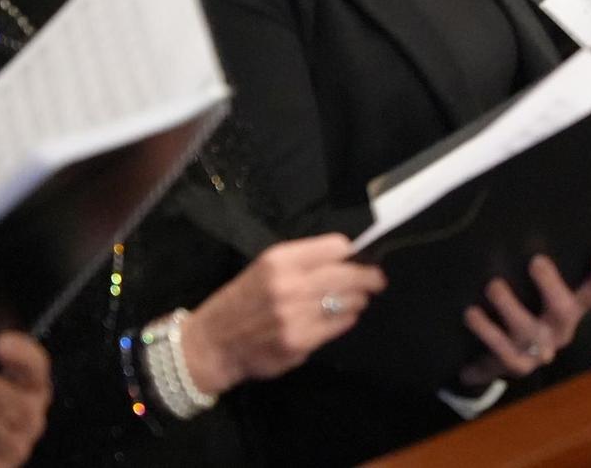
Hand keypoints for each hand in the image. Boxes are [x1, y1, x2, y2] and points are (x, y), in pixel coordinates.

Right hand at [180, 234, 386, 395]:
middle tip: (377, 280)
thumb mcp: (266, 268)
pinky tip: (340, 317)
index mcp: (280, 260)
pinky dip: (346, 319)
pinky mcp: (299, 342)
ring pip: (349, 301)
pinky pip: (339, 325)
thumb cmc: (243, 300)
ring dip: (358, 300)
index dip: (353, 252)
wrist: (213, 343)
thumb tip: (350, 256)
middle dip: (370, 277)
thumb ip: (304, 261)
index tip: (361, 257)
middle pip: (349, 274)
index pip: (336, 247)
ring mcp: (295, 316)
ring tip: (356, 300)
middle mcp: (289, 285)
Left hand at [458, 246, 590, 384]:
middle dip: (551, 285)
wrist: (505, 360)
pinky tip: (471, 313)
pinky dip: (487, 331)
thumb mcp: (539, 295)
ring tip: (493, 286)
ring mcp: (540, 350)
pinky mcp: (518, 366)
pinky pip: (503, 351)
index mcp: (573, 307)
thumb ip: (542, 269)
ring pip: (528, 330)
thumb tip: (532, 217)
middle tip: (536, 261)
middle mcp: (561, 328)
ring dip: (510, 307)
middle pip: (564, 309)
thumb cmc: (526, 311)